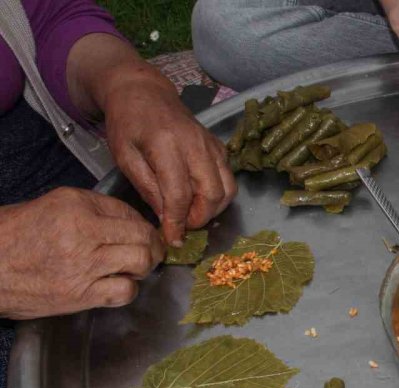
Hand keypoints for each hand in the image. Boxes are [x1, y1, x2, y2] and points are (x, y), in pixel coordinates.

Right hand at [0, 188, 164, 318]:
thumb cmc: (11, 238)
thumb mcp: (48, 208)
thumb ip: (89, 211)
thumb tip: (126, 222)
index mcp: (74, 205)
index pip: (127, 211)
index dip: (142, 223)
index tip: (143, 231)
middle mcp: (82, 231)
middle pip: (142, 236)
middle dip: (154, 244)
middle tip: (153, 251)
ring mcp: (84, 264)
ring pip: (141, 261)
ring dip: (145, 266)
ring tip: (137, 268)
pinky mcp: (81, 294)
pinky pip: (125, 291)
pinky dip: (128, 289)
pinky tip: (119, 285)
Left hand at [103, 73, 235, 246]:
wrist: (143, 92)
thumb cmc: (127, 123)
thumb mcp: (124, 156)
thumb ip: (147, 187)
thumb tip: (166, 218)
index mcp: (166, 145)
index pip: (179, 193)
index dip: (177, 222)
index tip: (172, 239)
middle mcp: (196, 144)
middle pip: (212, 193)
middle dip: (200, 218)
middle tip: (182, 226)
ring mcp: (212, 144)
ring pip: (228, 188)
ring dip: (213, 209)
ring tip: (192, 214)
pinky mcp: (219, 146)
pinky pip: (228, 178)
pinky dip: (218, 194)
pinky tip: (198, 196)